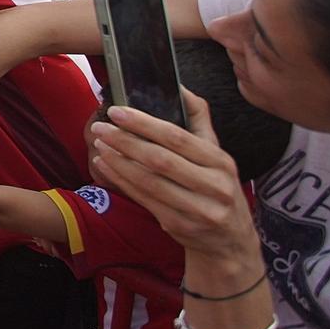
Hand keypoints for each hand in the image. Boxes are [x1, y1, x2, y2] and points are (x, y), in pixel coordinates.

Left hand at [89, 90, 257, 265]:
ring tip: (100, 144)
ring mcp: (198, 209)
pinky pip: (144, 199)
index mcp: (221, 162)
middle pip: (161, 160)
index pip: (178, 138)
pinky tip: (105, 165)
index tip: (117, 111)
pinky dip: (121, 180)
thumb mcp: (216, 155)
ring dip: (119, 161)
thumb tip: (180, 87)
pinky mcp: (180, 225)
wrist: (229, 241)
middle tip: (100, 127)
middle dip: (126, 141)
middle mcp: (214, 186)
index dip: (145, 123)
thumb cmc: (216, 188)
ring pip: (149, 181)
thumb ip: (199, 121)